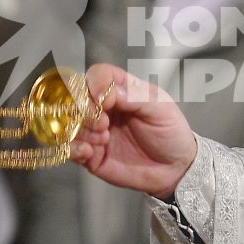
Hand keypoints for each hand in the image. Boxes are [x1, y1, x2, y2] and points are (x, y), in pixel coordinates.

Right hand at [70, 64, 198, 200]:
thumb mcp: (161, 108)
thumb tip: (107, 92)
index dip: (95, 83)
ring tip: (104, 140)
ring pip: (70, 122)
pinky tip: (90, 152)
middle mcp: (104, 108)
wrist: (175, 169)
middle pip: (77, 97)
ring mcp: (95, 131)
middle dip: (85, 109)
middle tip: (103, 123)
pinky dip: (74, 148)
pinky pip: (69, 148)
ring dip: (82, 130)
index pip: (98, 75)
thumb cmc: (171, 133)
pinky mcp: (90, 154)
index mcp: (121, 91)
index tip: (104, 100)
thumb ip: (135, 96)